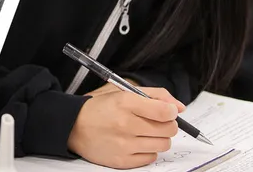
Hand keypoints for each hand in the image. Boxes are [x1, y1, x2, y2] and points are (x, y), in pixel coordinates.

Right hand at [68, 83, 184, 168]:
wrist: (73, 126)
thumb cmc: (100, 109)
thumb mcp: (123, 92)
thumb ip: (155, 95)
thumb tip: (179, 107)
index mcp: (125, 103)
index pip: (165, 112)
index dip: (171, 112)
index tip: (167, 112)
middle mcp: (125, 124)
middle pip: (169, 130)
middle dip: (166, 125)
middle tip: (154, 122)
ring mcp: (124, 144)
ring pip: (163, 145)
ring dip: (158, 138)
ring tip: (144, 133)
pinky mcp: (122, 160)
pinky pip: (151, 158)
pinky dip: (148, 151)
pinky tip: (136, 143)